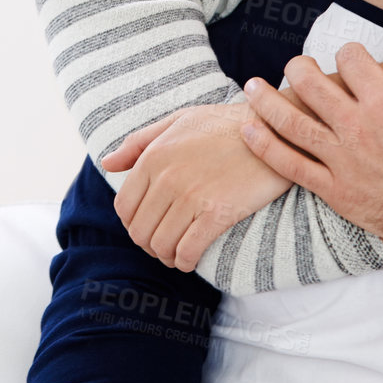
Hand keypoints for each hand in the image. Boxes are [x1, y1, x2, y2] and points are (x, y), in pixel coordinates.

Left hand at [102, 102, 292, 270]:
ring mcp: (192, 196)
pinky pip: (187, 251)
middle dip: (149, 243)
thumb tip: (107, 164)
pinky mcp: (218, 213)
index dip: (133, 223)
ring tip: (176, 252)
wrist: (276, 130)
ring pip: (161, 245)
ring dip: (166, 255)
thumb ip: (139, 142)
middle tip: (163, 243)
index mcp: (155, 156)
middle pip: (140, 231)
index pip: (125, 207)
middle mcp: (168, 177)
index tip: (148, 226)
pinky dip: (185, 261)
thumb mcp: (179, 121)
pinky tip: (190, 259)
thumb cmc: (227, 124)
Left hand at [239, 29, 382, 253]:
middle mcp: (359, 128)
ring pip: (292, 122)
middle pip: (312, 85)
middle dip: (298, 68)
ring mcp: (343, 161)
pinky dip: (264, 145)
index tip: (351, 58)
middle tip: (296, 66)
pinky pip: (290, 165)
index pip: (350, 61)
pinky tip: (249, 129)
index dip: (349, 53)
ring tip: (253, 87)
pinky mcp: (336, 191)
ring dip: (267, 100)